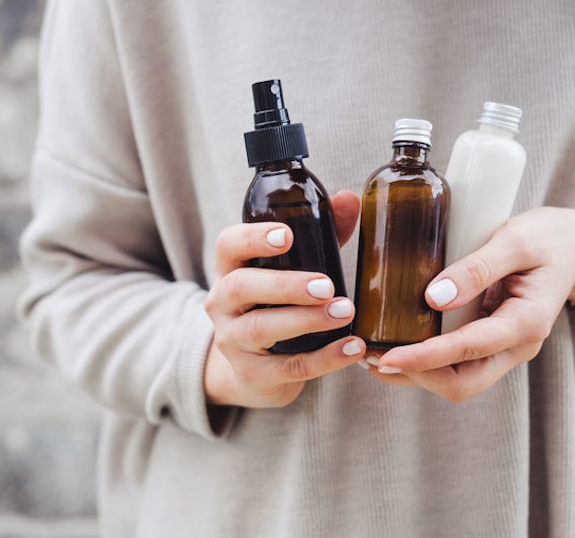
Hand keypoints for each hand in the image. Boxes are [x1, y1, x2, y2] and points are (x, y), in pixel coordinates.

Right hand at [204, 190, 364, 408]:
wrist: (256, 370)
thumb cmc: (276, 305)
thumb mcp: (292, 268)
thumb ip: (320, 234)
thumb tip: (349, 199)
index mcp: (230, 269)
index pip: (228, 245)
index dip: (253, 238)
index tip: (287, 236)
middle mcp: (222, 303)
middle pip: (240, 287)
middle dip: (284, 285)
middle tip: (326, 286)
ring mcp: (233, 341)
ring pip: (260, 329)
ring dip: (305, 320)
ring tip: (345, 313)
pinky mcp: (252, 375)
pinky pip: (288, 367)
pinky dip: (324, 359)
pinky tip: (352, 348)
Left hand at [370, 207, 574, 401]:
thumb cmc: (548, 238)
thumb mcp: (516, 240)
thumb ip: (478, 268)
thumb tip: (433, 296)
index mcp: (527, 323)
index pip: (468, 351)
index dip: (424, 358)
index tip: (386, 357)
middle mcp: (517, 346)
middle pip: (462, 384)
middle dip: (415, 376)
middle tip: (370, 358)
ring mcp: (505, 349)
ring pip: (458, 380)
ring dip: (416, 374)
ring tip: (372, 355)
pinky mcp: (492, 343)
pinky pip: (458, 365)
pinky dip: (426, 362)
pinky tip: (396, 344)